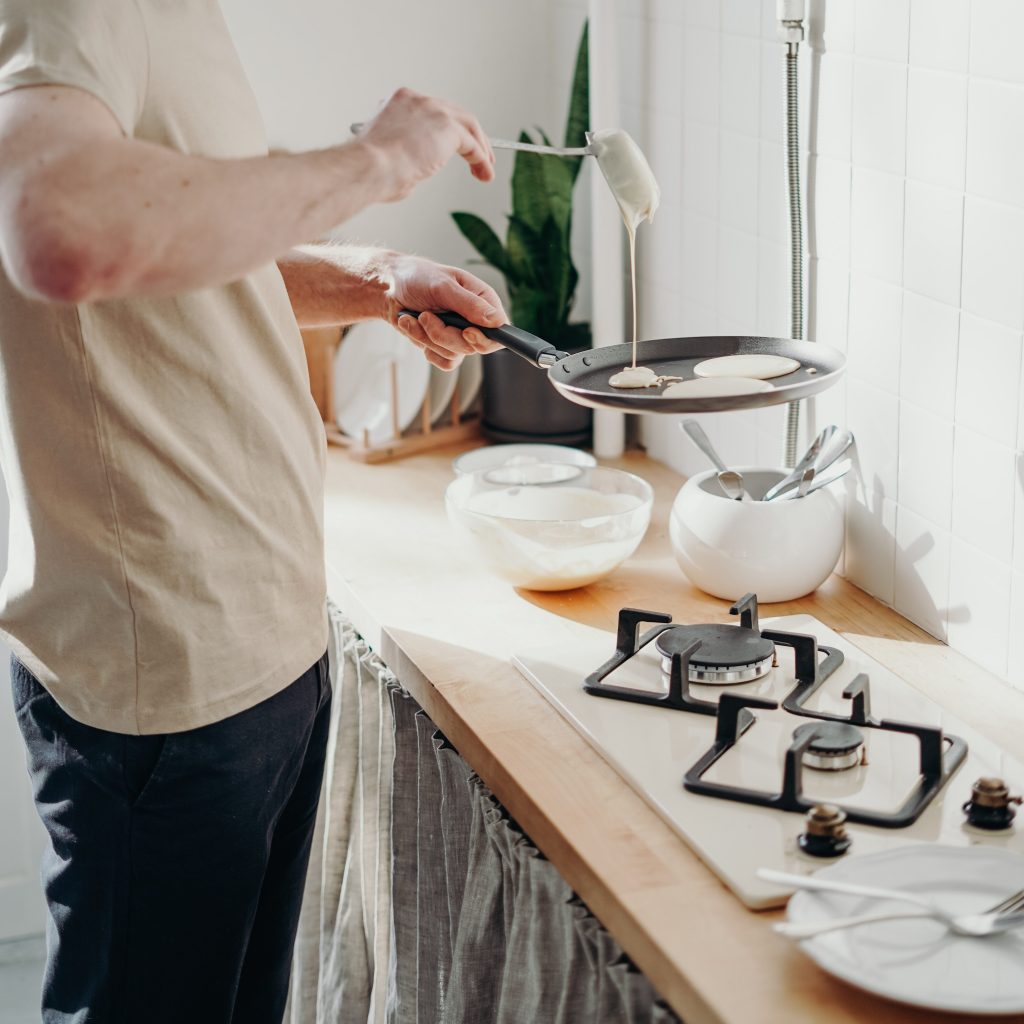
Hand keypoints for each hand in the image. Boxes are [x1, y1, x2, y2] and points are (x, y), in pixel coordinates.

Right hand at [354, 88, 494, 201]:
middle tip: (479, 158)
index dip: (448, 130)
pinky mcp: (448, 128)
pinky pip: (472, 144)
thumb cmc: (371, 168)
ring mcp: (435, 111)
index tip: (454, 147)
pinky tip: (484, 174)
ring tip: (486, 169)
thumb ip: (406, 153)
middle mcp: (420, 101)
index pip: (434, 112)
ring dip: (481, 148)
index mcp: (402, 102)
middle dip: (470, 137)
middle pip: (456, 114)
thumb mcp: (387, 153)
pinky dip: (481, 160)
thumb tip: (415, 169)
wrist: (370, 167)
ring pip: (469, 126)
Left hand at [383, 254, 505, 370]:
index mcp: (482, 301)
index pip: (498, 331)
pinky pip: (442, 361)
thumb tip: (497, 322)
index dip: (484, 338)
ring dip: (427, 337)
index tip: (466, 332)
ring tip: (416, 317)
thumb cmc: (417, 278)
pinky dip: (423, 345)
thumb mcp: (443, 286)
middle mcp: (475, 321)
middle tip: (426, 316)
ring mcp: (459, 335)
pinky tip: (414, 327)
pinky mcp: (443, 346)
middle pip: (473, 347)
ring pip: (454, 354)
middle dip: (444, 335)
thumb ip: (470, 304)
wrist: (390, 288)